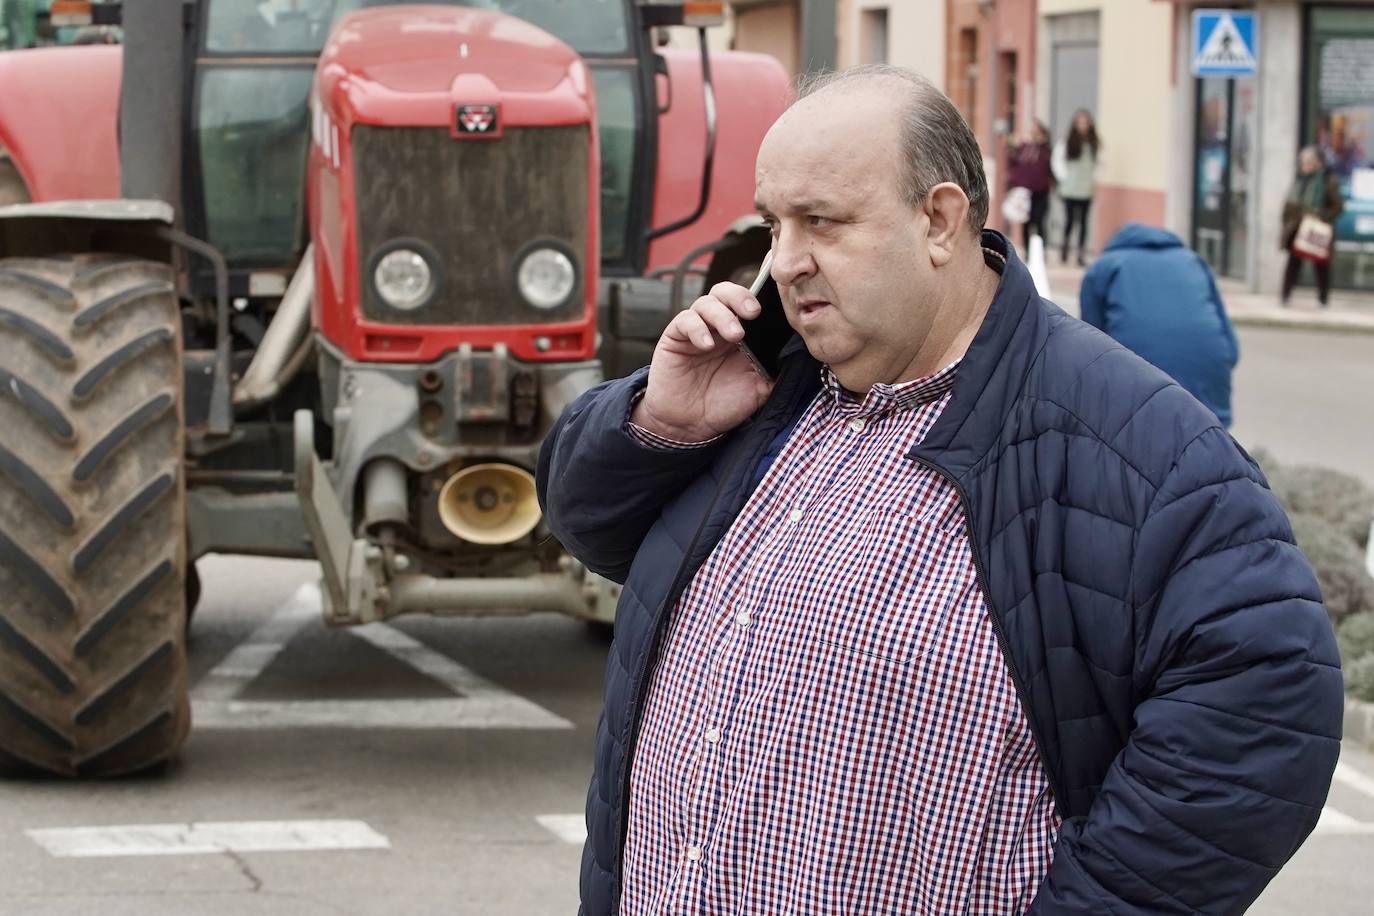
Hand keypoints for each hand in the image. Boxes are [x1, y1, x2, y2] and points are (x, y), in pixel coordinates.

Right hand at [632, 282, 775, 441]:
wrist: (689, 426)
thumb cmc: (723, 405)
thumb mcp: (758, 389)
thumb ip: (774, 370)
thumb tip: (794, 354)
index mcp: (741, 334)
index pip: (749, 303)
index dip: (760, 299)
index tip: (774, 308)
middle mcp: (718, 327)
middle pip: (726, 292)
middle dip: (740, 297)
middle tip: (753, 313)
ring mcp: (696, 330)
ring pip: (706, 302)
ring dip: (722, 314)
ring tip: (734, 335)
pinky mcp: (675, 337)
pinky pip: (685, 320)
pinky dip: (697, 328)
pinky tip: (706, 345)